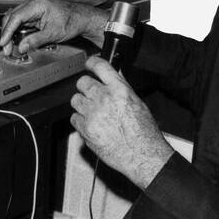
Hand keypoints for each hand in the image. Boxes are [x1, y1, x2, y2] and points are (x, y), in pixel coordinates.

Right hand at [0, 0, 107, 54]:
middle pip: (11, 17)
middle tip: (6, 48)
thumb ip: (35, 40)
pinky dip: (16, 30)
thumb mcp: (53, 33)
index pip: (16, 17)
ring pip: (14, 19)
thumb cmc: (72, 20)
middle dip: (6, 33)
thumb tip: (22, 47)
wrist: (82, 18)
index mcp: (37, 4)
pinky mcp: (34, 13)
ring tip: (10, 46)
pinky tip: (16, 39)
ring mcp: (32, 7)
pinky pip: (20, 21)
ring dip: (10, 32)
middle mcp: (33, 3)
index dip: (7, 31)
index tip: (3, 42)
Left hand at [70, 56, 174, 189]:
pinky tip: (90, 124)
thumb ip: (121, 89)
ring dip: (81, 103)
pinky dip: (80, 121)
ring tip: (91, 111)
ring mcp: (92, 113)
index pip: (100, 66)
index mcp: (119, 90)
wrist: (142, 155)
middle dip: (86, 86)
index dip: (92, 63)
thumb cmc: (144, 133)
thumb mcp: (138, 103)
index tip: (89, 64)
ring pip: (75, 99)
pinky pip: (74, 118)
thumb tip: (112, 79)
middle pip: (83, 82)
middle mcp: (104, 98)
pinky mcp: (85, 128)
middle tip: (90, 93)